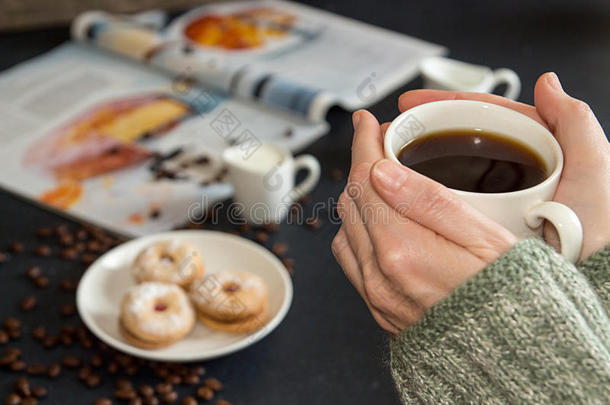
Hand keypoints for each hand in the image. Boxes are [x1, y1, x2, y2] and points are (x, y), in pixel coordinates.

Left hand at [331, 110, 516, 333]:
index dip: (363, 144)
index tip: (366, 122)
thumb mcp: (482, 237)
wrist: (508, 352)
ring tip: (381, 180)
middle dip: (361, 165)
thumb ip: (426, 201)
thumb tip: (380, 171)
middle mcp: (379, 274)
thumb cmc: (508, 293)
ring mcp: (375, 294)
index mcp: (403, 249)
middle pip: (351, 201)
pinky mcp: (377, 307)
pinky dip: (355, 231)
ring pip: (344, 228)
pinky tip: (377, 223)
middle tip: (381, 144)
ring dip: (357, 197)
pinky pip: (349, 259)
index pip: (366, 181)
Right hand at [394, 72, 609, 260]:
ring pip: (450, 169)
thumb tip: (548, 82)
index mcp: (532, 146)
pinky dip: (426, 194)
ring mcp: (495, 194)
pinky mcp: (484, 219)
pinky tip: (405, 194)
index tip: (410, 105)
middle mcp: (509, 168)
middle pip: (457, 139)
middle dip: (421, 129)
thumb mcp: (592, 172)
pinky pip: (450, 200)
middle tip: (391, 130)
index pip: (480, 114)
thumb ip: (576, 123)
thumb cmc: (596, 231)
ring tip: (387, 157)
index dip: (442, 105)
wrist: (584, 279)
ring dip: (418, 161)